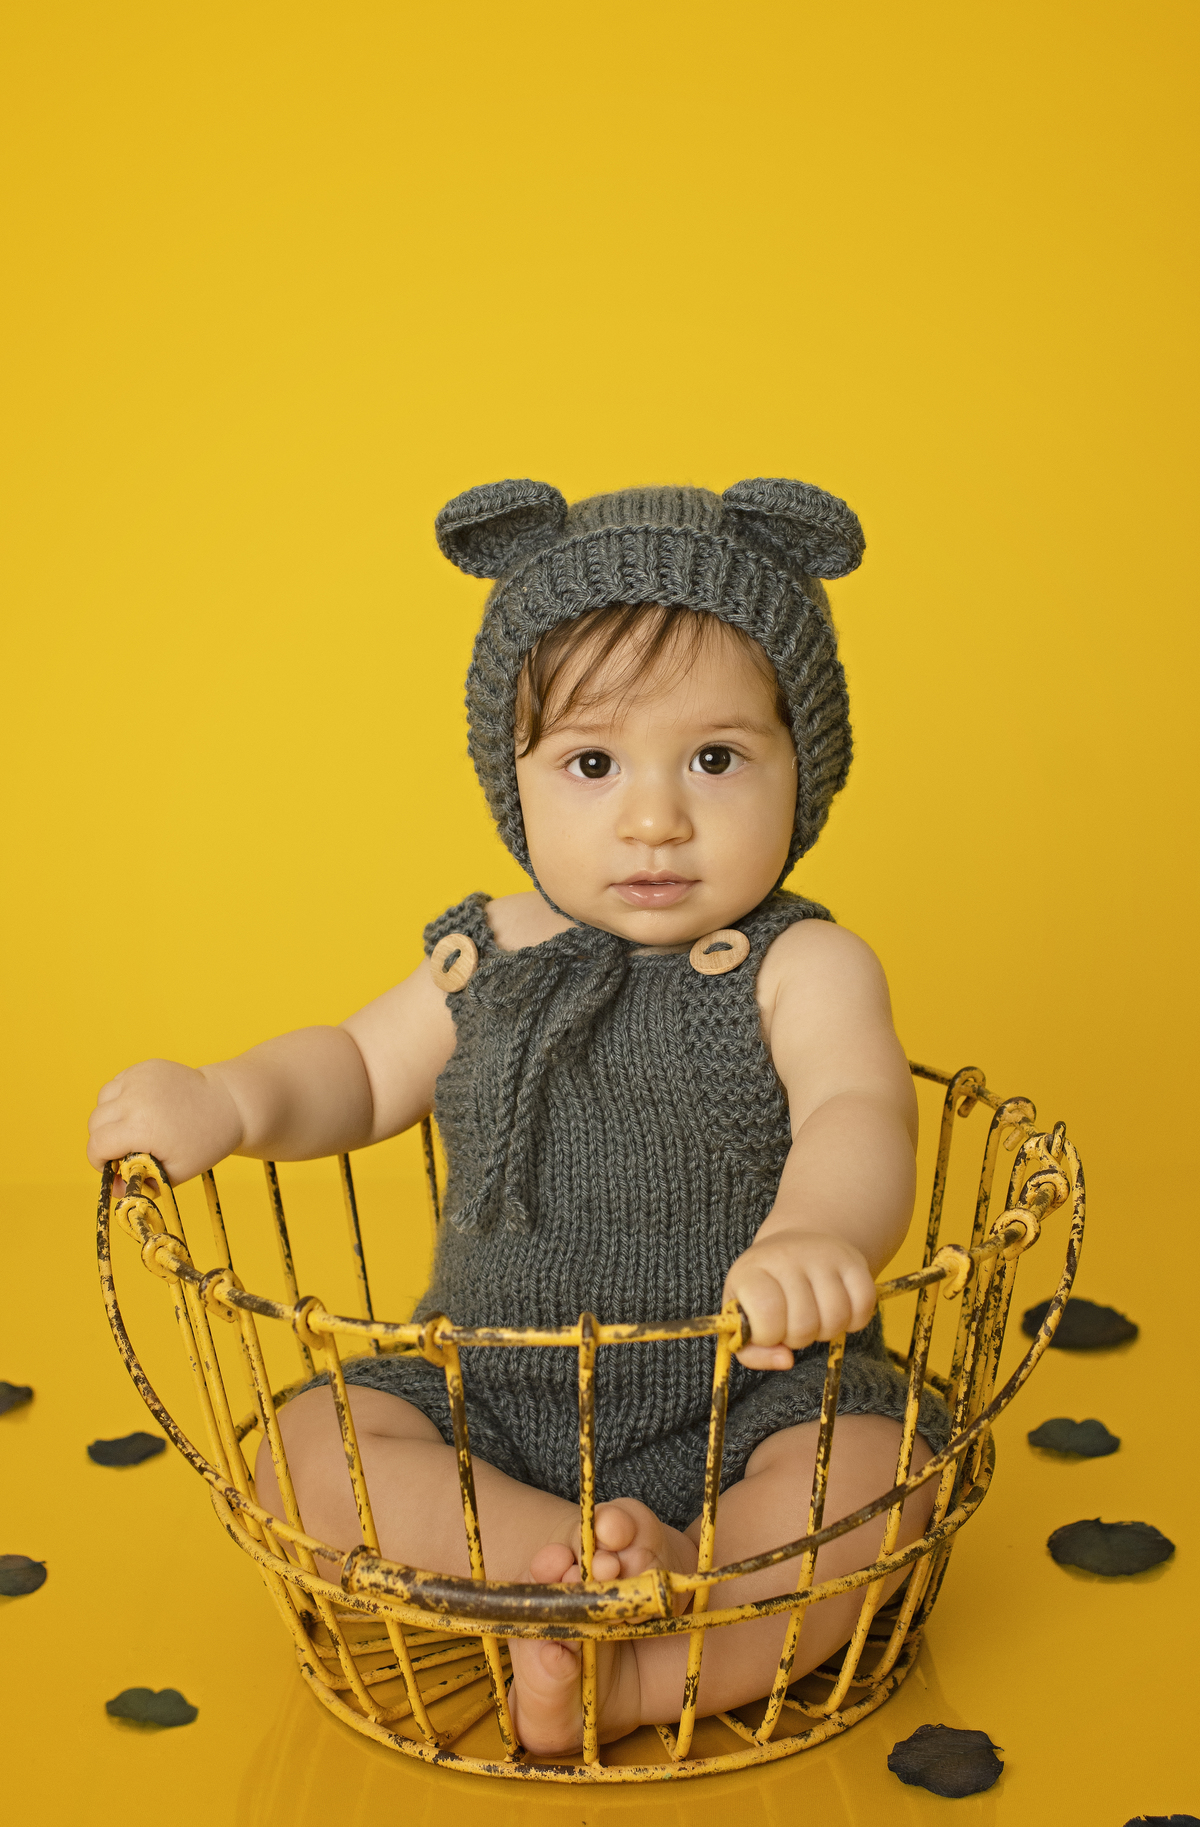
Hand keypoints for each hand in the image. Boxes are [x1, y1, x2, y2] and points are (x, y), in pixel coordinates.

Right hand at [86, 1059, 242, 1184]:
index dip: (99, 1162)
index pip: (97, 1146)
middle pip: (95, 1123)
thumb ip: (142, 1182)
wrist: (230, 1104)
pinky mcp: (146, 1067)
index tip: (111, 1168)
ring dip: (109, 1116)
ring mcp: (139, 1078)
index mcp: (141, 1127)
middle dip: (103, 1140)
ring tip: (133, 1127)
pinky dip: (121, 1097)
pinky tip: (142, 1108)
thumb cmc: (205, 1142)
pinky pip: (118, 1083)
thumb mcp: (176, 1172)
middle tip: (124, 1149)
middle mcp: (135, 1099)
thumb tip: (115, 1190)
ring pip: (102, 1100)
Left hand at [723, 1229, 877, 1369]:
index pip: (766, 1314)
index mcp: (750, 1272)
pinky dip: (855, 1320)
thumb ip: (752, 1352)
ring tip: (814, 1318)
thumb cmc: (764, 1292)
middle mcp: (786, 1257)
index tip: (767, 1329)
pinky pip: (864, 1305)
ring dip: (827, 1331)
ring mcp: (822, 1256)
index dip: (768, 1336)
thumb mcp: (744, 1319)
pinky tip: (839, 1312)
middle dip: (799, 1338)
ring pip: (836, 1318)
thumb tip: (786, 1360)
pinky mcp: (853, 1260)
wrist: (794, 1248)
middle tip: (792, 1324)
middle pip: (804, 1324)